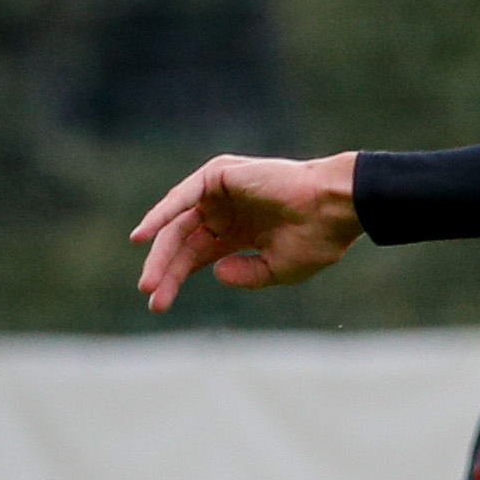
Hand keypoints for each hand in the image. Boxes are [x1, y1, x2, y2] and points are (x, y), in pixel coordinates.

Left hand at [132, 152, 363, 308]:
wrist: (335, 209)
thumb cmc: (317, 239)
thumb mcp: (278, 270)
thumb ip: (246, 275)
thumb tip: (214, 273)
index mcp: (240, 233)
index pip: (197, 256)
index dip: (176, 278)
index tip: (157, 304)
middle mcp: (226, 212)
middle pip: (183, 242)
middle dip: (165, 269)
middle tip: (150, 294)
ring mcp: (221, 192)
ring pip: (178, 222)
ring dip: (160, 250)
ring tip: (149, 279)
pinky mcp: (219, 175)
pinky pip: (183, 197)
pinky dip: (161, 215)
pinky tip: (144, 237)